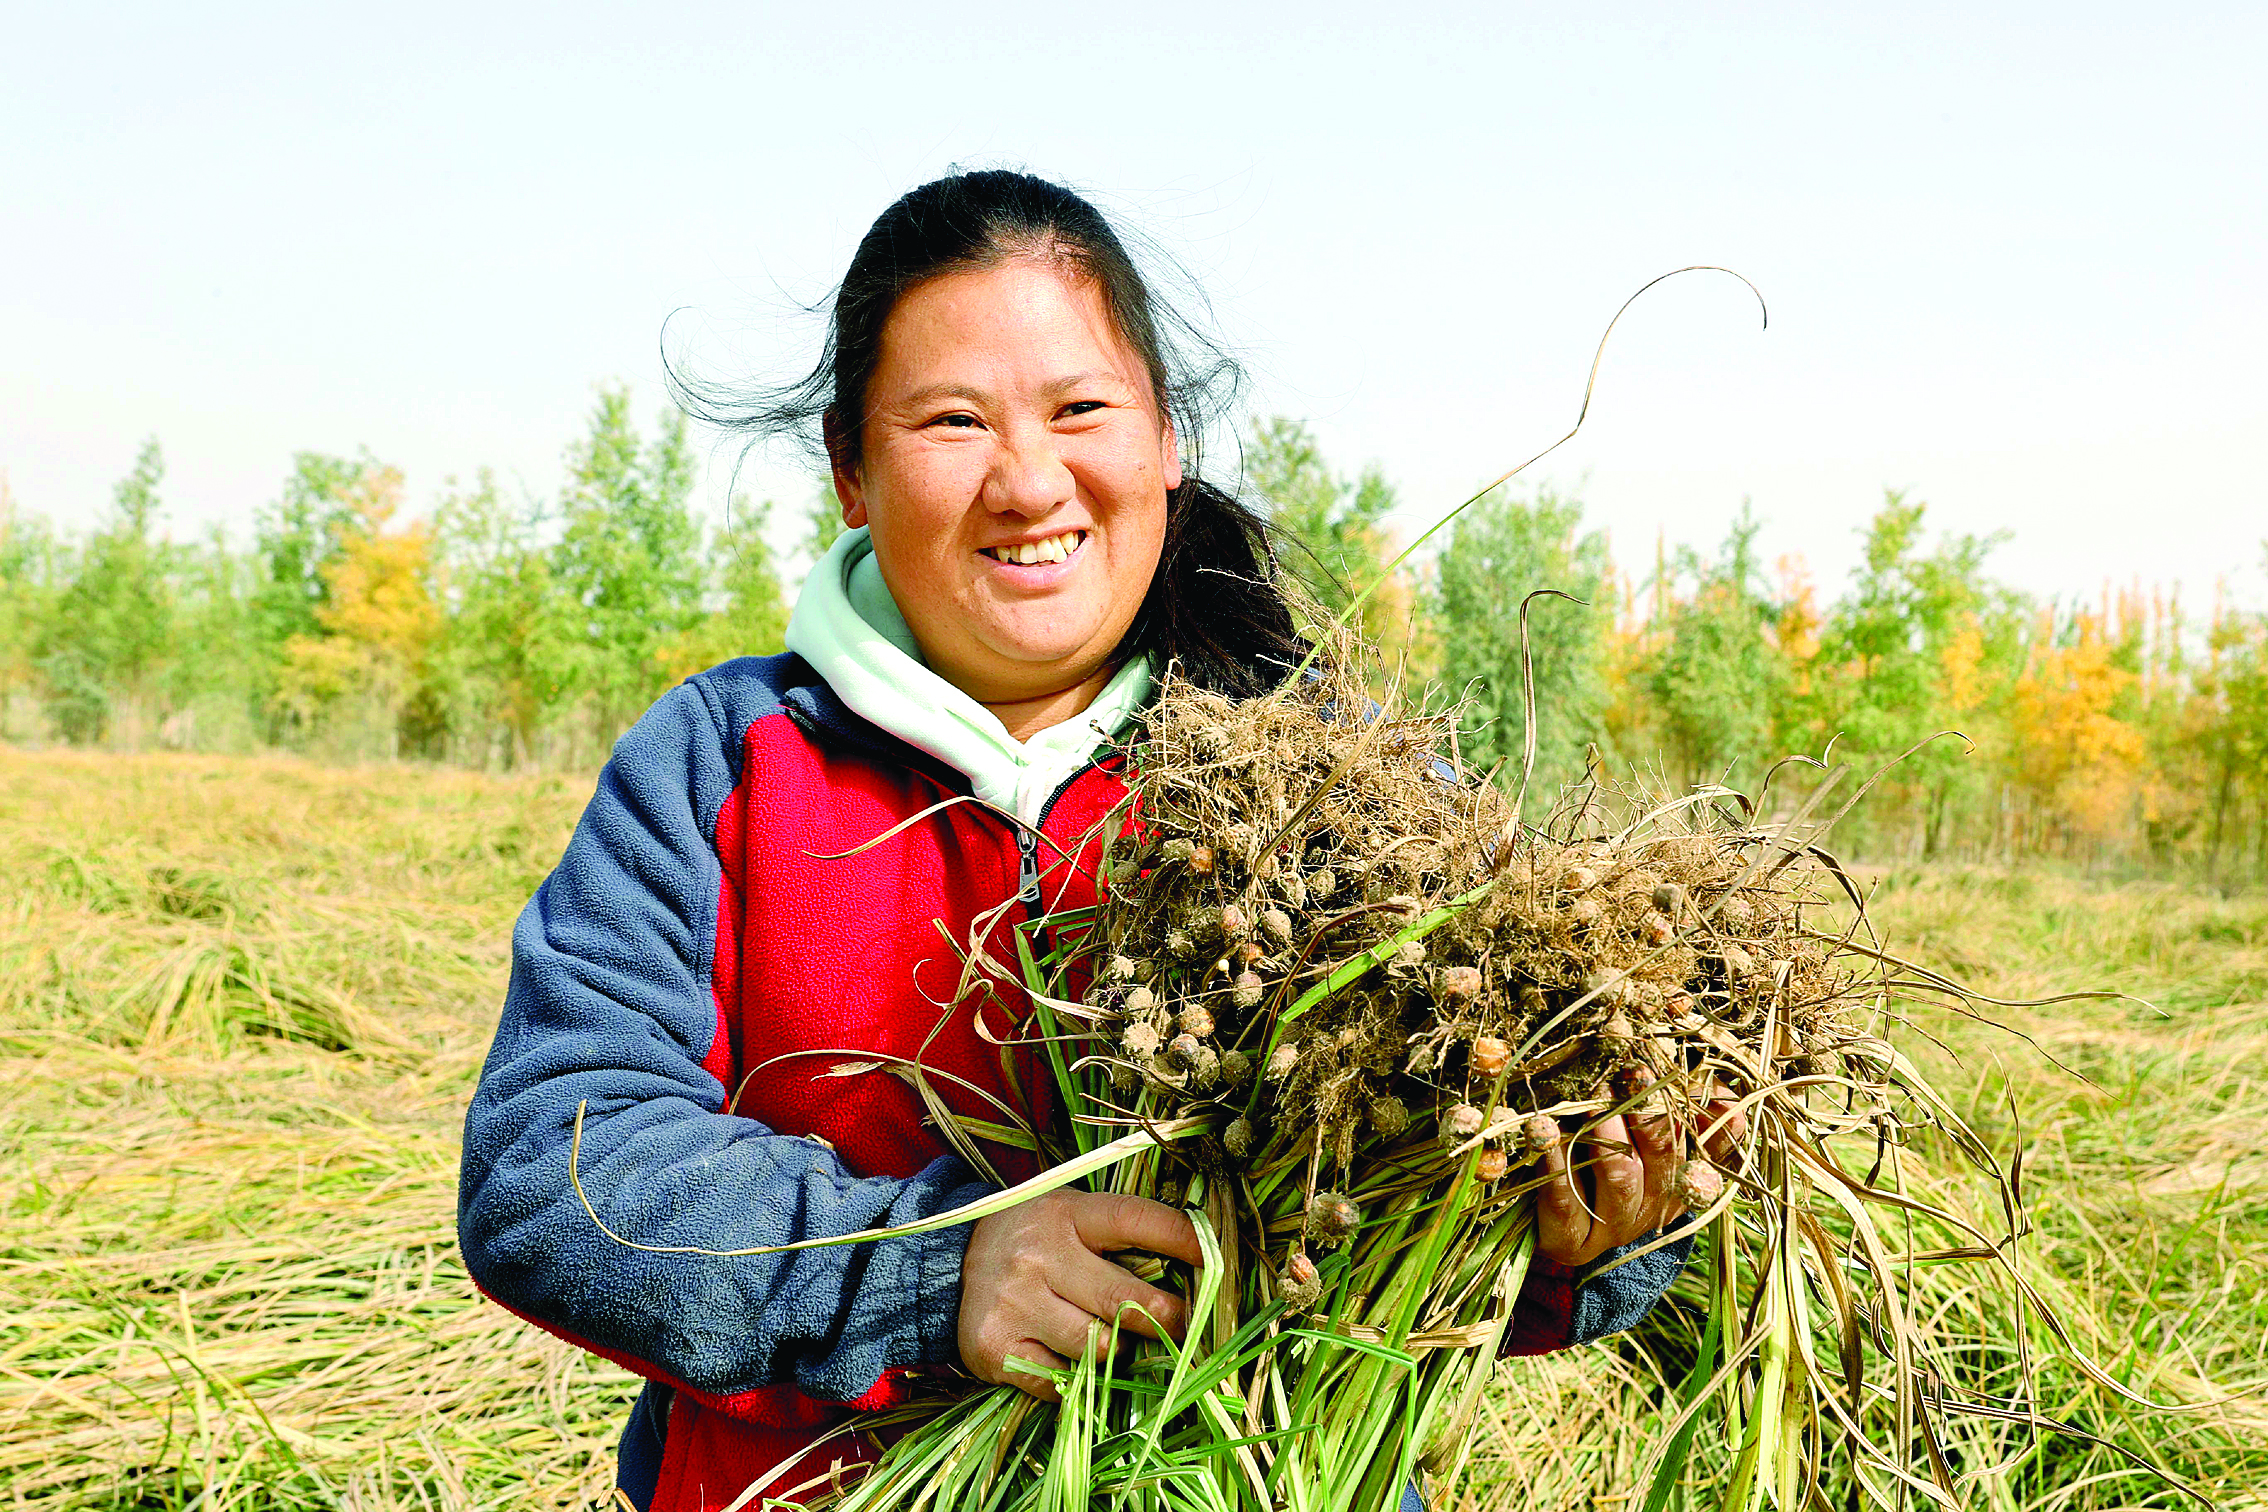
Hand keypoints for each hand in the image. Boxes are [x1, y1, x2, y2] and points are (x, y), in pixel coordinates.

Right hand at [958, 1190, 1202, 1401]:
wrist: (949, 1261)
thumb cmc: (1035, 1239)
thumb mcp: (1073, 1216)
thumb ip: (1123, 1235)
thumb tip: (1198, 1264)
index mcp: (1068, 1214)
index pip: (1136, 1220)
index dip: (1182, 1239)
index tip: (1213, 1258)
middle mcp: (1040, 1256)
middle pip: (1124, 1299)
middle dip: (1164, 1317)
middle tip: (1181, 1324)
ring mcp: (1016, 1304)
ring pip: (1097, 1347)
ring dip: (1117, 1351)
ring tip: (1114, 1340)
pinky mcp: (997, 1348)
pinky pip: (1061, 1381)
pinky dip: (1077, 1380)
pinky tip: (1073, 1363)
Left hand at [1533, 1070, 1745, 1268]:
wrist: (1536, 1214)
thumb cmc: (1590, 1154)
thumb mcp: (1635, 1128)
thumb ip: (1683, 1108)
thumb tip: (1732, 1099)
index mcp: (1678, 1180)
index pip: (1698, 1140)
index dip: (1684, 1103)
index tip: (1662, 1066)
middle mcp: (1653, 1209)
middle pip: (1662, 1154)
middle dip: (1645, 1107)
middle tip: (1627, 1071)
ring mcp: (1613, 1230)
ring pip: (1622, 1178)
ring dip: (1606, 1134)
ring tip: (1590, 1099)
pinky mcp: (1570, 1242)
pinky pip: (1566, 1203)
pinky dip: (1557, 1165)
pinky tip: (1544, 1135)